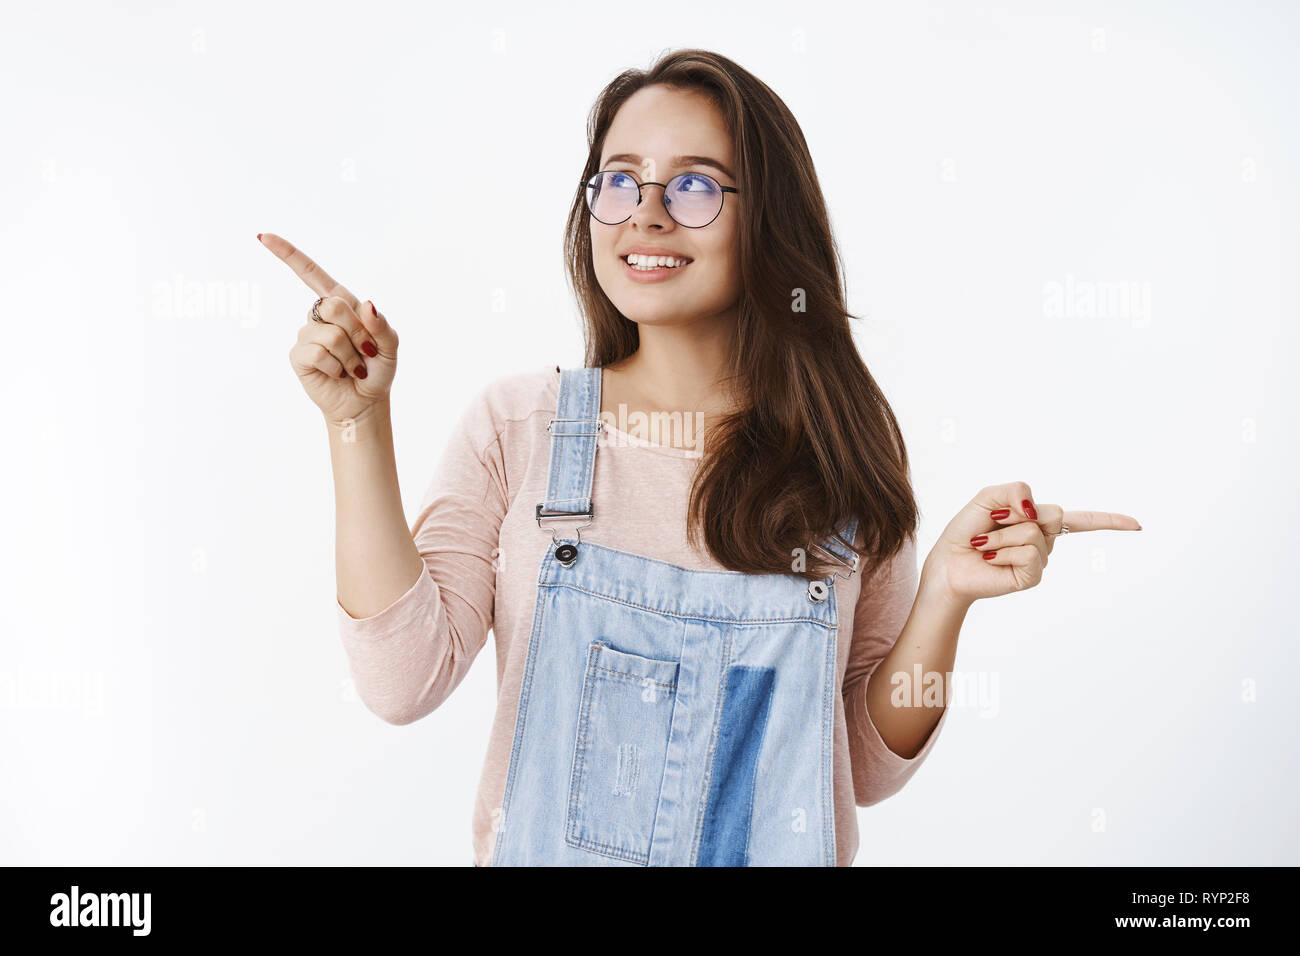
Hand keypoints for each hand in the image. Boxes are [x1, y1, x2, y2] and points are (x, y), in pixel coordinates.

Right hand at [259, 232, 398, 424]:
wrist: (366, 401)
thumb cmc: (378, 368)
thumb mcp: (390, 346)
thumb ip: (382, 325)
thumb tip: (367, 304)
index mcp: (342, 303)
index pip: (311, 273)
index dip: (288, 254)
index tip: (263, 237)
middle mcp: (321, 315)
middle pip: (330, 305)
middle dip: (355, 331)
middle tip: (365, 350)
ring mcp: (307, 334)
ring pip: (329, 335)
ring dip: (349, 356)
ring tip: (354, 367)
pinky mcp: (299, 355)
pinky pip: (318, 353)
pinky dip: (336, 367)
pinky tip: (338, 373)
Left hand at [920, 480, 1141, 606]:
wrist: (948, 562)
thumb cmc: (967, 530)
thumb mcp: (988, 496)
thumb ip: (1016, 491)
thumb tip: (1036, 511)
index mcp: (1037, 520)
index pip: (1079, 518)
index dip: (1109, 520)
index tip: (1137, 525)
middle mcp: (1044, 539)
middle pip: (1053, 513)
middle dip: (1016, 514)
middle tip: (993, 525)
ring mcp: (1040, 558)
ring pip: (1033, 532)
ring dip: (1002, 536)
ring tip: (986, 545)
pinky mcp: (1032, 575)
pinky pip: (1026, 552)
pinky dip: (1002, 550)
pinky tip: (990, 558)